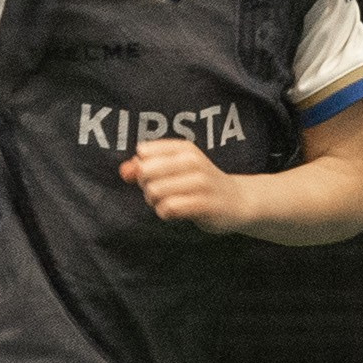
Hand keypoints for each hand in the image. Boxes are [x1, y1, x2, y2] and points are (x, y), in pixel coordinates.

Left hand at [121, 138, 245, 233]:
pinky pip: (169, 208)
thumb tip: (124, 171)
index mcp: (184, 148)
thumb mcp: (175, 170)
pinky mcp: (205, 204)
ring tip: (168, 204)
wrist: (238, 201)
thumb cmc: (200, 185)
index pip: (144, 151)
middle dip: (145, 186)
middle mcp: (193, 161)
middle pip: (146, 171)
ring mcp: (201, 182)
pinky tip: (174, 213)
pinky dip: (165, 213)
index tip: (154, 176)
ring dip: (155, 202)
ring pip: (155, 190)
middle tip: (159, 193)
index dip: (141, 167)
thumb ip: (146, 168)